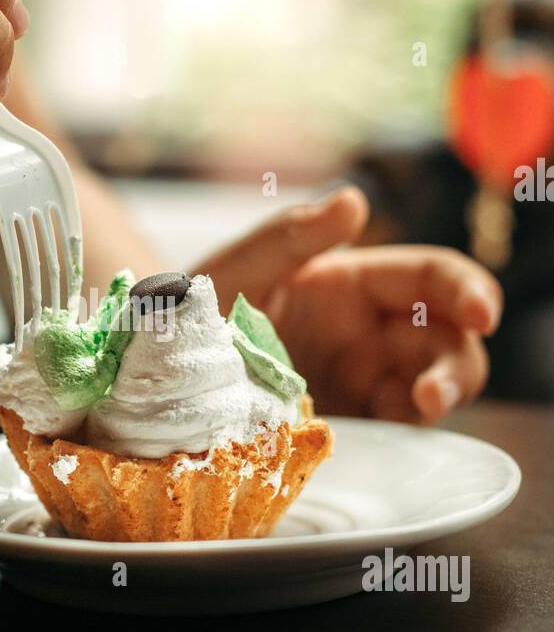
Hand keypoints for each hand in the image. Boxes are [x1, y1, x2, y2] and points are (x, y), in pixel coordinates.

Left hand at [195, 188, 502, 422]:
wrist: (150, 374)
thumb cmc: (189, 308)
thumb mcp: (233, 270)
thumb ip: (289, 237)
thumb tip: (353, 201)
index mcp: (351, 281)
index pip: (429, 277)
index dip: (466, 291)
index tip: (481, 315)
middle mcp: (367, 329)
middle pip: (446, 337)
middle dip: (457, 361)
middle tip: (432, 392)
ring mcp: (359, 378)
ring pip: (432, 384)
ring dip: (439, 397)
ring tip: (418, 408)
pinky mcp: (346, 422)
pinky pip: (394, 425)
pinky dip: (405, 429)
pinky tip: (386, 430)